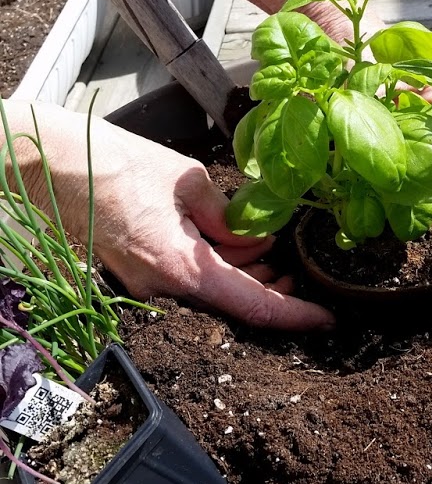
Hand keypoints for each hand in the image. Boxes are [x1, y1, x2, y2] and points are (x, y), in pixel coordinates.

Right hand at [12, 104, 334, 331]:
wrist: (50, 164)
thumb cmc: (116, 164)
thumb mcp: (190, 181)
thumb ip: (230, 216)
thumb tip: (254, 239)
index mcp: (182, 268)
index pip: (254, 305)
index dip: (296, 315)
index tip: (328, 320)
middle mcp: (163, 289)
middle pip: (235, 302)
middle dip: (271, 286)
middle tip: (295, 264)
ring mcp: (146, 285)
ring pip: (212, 290)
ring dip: (245, 273)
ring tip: (267, 245)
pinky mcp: (136, 273)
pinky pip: (187, 279)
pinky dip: (216, 266)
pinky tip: (232, 242)